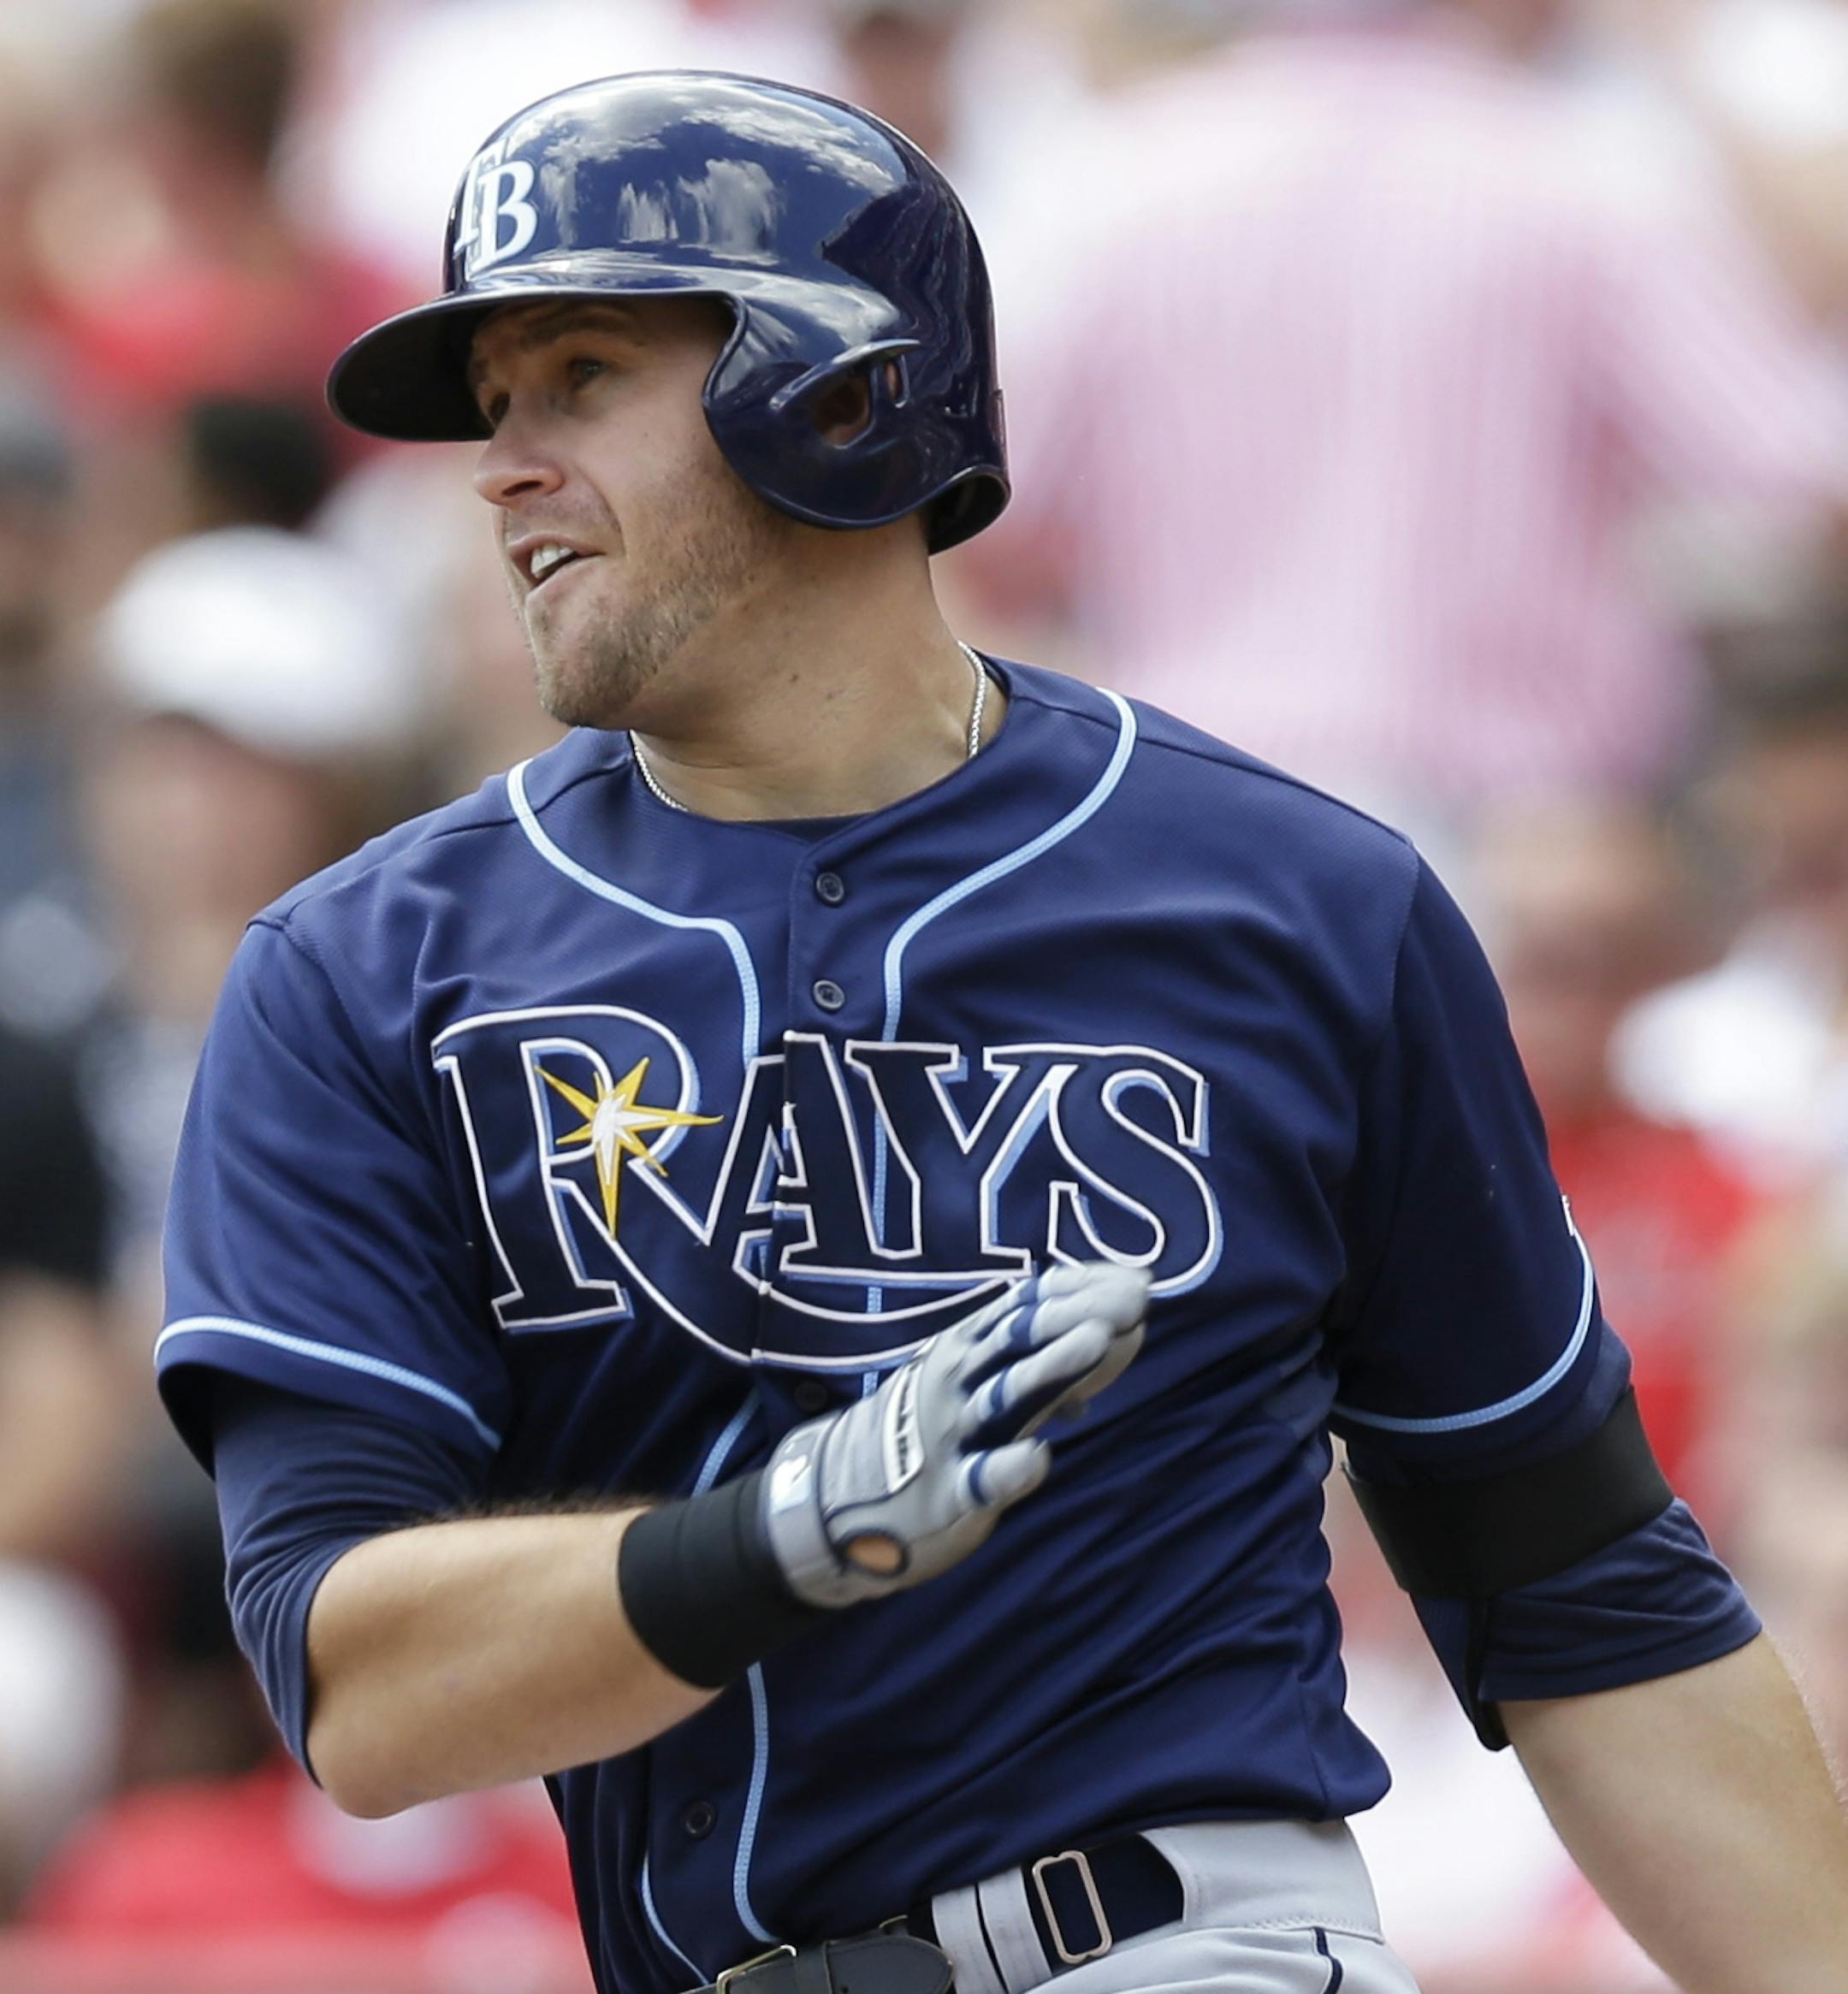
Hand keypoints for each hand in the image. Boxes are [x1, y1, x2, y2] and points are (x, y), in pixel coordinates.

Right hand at [760, 1261, 1148, 1608]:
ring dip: (1052, 1366)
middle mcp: (959, 1378)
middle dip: (1079, 1313)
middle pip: (1022, 1336)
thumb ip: (1040, 1360)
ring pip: (1007, 1393)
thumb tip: (1115, 1333)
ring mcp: (952, 1431)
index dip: (1084, 1288)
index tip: (1139, 1276)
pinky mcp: (948, 1491)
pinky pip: (981, 1479)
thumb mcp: (972, 1379)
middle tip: (1135, 1298)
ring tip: (1098, 1342)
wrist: (836, 1493)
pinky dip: (1008, 1468)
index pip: (1029, 1304)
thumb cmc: (925, 1427)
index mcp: (967, 1346)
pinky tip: (1039, 1459)